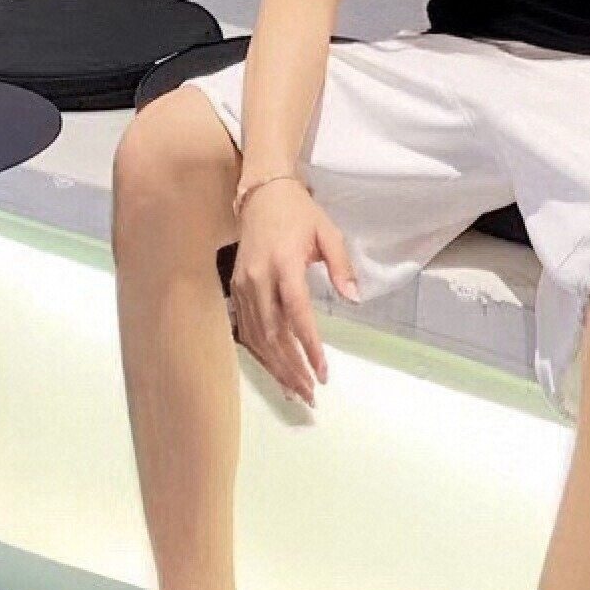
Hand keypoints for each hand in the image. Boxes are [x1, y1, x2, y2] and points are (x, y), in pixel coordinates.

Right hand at [228, 182, 355, 406]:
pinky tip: (276, 372)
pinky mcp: (235, 290)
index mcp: (284, 263)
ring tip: (297, 391)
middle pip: (273, 333)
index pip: (296, 312)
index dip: (309, 345)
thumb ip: (342, 266)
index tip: (323, 371)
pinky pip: (247, 330)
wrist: (262, 196)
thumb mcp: (328, 233)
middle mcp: (258, 278)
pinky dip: (261, 355)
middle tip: (311, 393)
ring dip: (276, 367)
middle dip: (292, 367)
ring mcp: (243, 286)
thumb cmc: (299, 214)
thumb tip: (354, 299)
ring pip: (257, 337)